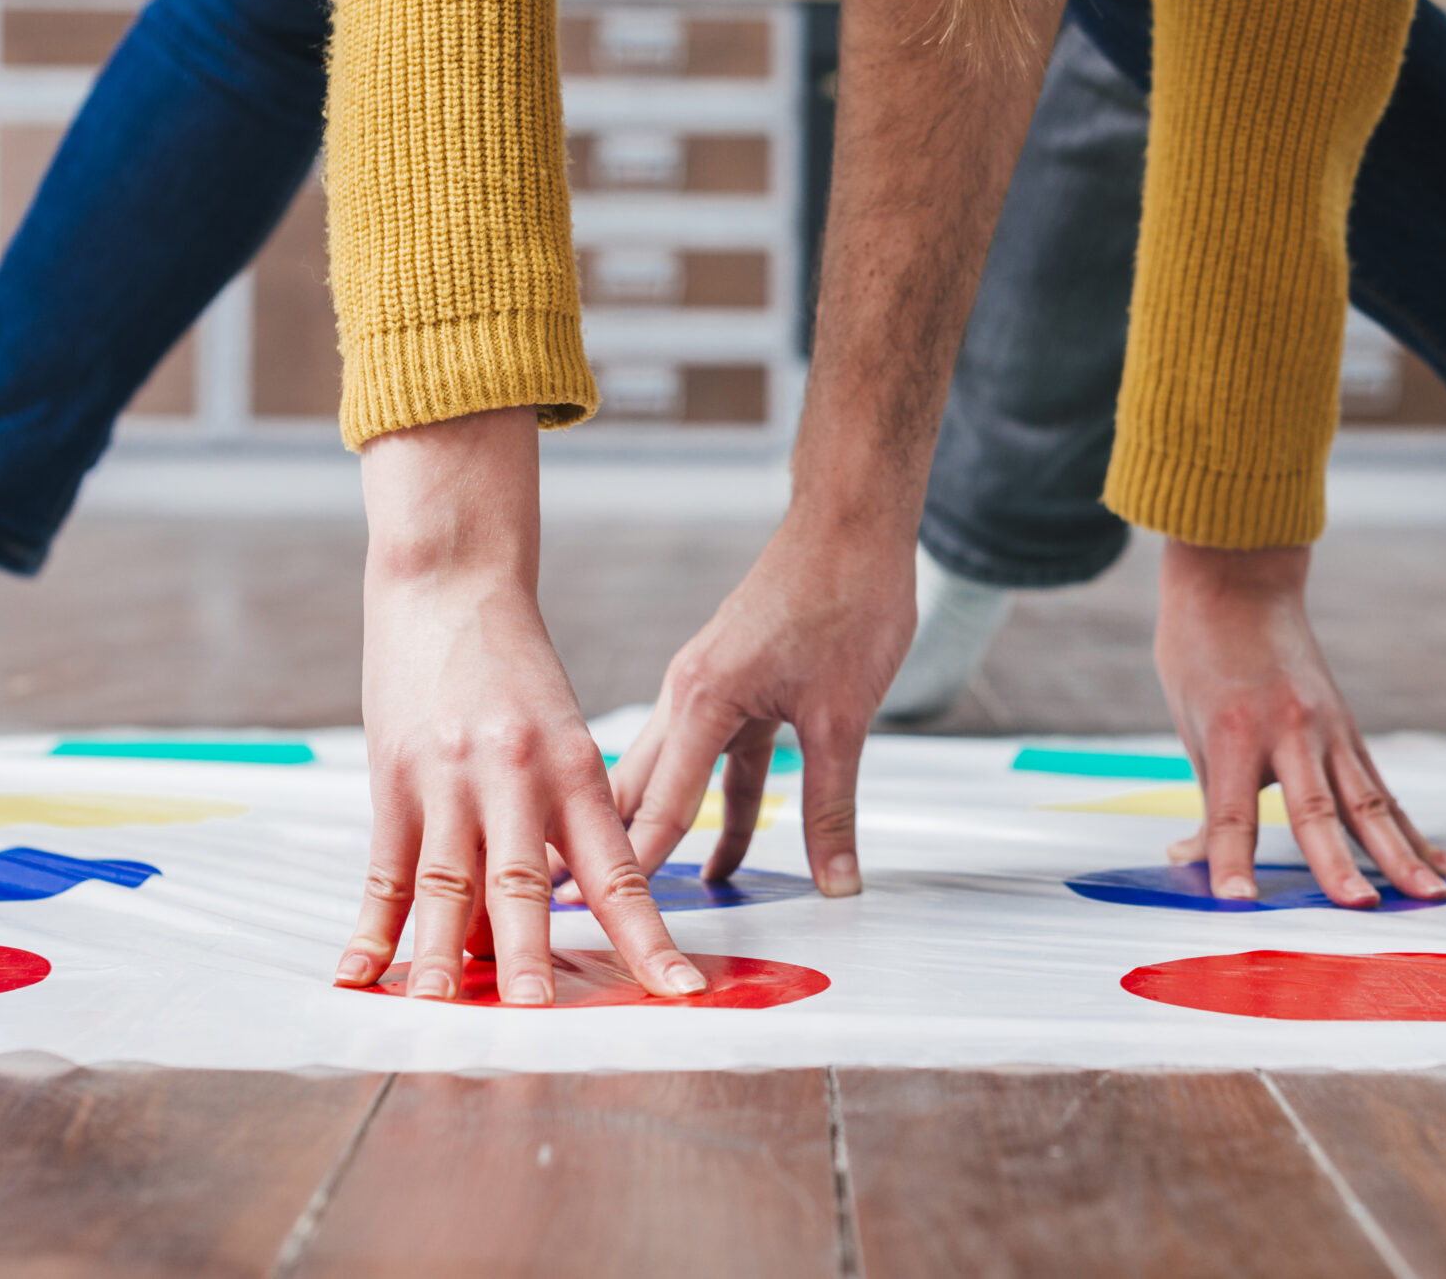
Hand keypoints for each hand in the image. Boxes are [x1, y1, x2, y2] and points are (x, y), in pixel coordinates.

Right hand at [341, 411, 702, 1003]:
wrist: (451, 585)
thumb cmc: (518, 672)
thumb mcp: (566, 735)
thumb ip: (567, 821)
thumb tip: (565, 911)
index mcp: (578, 770)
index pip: (621, 872)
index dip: (647, 938)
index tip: (679, 992)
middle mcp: (517, 778)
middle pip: (526, 884)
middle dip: (534, 957)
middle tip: (540, 1017)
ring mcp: (449, 779)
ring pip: (449, 881)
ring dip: (445, 954)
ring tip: (442, 1010)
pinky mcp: (393, 779)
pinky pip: (384, 865)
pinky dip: (371, 925)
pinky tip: (359, 972)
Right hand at [597, 518, 916, 897]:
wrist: (855, 522)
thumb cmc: (846, 594)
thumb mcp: (843, 716)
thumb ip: (833, 805)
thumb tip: (837, 880)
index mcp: (701, 698)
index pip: (658, 807)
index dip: (637, 872)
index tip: (610, 924)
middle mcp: (691, 692)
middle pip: (643, 789)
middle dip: (623, 852)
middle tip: (589, 915)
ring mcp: (711, 686)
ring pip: (677, 772)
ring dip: (671, 827)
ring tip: (656, 893)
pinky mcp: (737, 681)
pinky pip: (716, 754)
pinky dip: (716, 796)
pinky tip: (728, 835)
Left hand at [1154, 540, 1445, 906]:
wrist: (1240, 581)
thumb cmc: (1200, 651)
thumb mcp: (1188, 725)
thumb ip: (1206, 802)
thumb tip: (1187, 860)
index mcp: (1235, 732)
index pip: (1233, 810)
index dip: (1232, 857)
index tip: (1236, 901)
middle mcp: (1290, 731)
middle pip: (1316, 810)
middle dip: (1338, 863)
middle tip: (1361, 908)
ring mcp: (1330, 731)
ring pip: (1369, 803)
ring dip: (1401, 855)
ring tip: (1432, 896)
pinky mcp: (1352, 735)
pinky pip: (1386, 792)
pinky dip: (1416, 833)